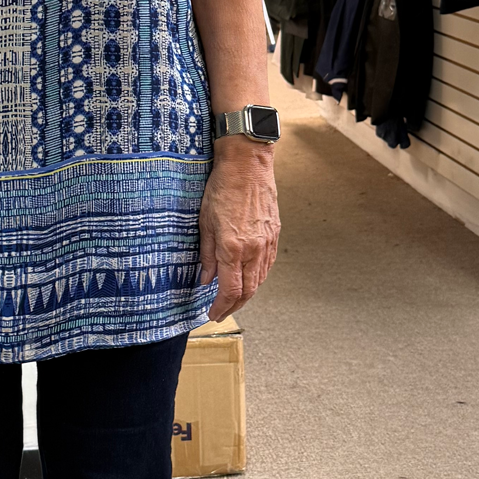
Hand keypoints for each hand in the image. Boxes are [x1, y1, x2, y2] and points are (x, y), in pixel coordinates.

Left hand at [198, 143, 279, 318]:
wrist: (247, 165)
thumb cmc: (222, 188)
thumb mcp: (205, 222)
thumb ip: (207, 255)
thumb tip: (205, 279)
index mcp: (233, 248)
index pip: (230, 290)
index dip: (221, 306)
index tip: (213, 313)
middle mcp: (253, 249)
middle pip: (248, 290)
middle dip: (234, 306)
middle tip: (222, 311)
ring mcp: (267, 242)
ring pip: (259, 279)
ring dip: (247, 293)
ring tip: (233, 298)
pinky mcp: (274, 234)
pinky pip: (267, 264)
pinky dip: (258, 277)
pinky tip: (249, 278)